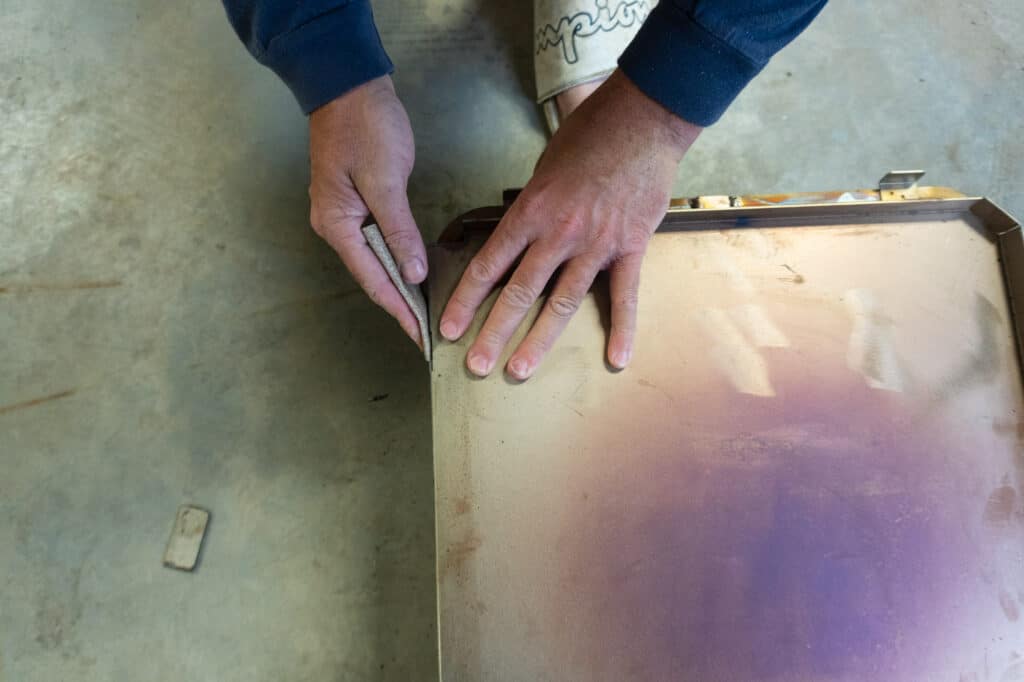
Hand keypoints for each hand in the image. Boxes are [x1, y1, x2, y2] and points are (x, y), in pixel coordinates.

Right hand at [309, 76, 425, 347]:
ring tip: (427, 311)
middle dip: (402, 304)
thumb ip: (398, 229)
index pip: (374, 280)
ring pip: (377, 261)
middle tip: (430, 333)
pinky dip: (400, 259)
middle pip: (373, 275)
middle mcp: (337, 226)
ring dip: (402, 285)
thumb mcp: (384, 179)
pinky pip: (380, 241)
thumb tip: (413, 274)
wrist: (348, 84)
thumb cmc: (364, 127)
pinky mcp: (359, 202)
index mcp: (337, 225)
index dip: (400, 309)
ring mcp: (346, 215)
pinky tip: (417, 272)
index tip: (422, 337)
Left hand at [438, 70, 700, 378]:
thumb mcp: (544, 165)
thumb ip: (530, 206)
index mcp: (530, 211)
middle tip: (475, 364)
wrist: (642, 119)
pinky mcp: (631, 248)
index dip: (466, 300)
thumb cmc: (590, 133)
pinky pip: (625, 296)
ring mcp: (596, 245)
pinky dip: (622, 329)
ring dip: (538, 341)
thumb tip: (518, 235)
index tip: (449, 328)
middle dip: (493, 332)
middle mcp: (558, 234)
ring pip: (561, 303)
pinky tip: (616, 359)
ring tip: (519, 370)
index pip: (490, 265)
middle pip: (519, 292)